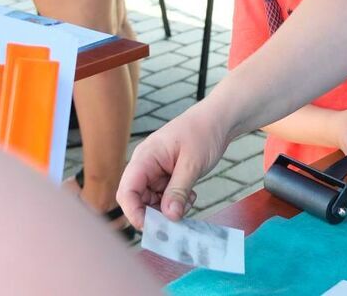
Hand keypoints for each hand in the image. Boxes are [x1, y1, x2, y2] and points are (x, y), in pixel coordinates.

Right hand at [116, 104, 228, 228]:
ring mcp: (155, 171)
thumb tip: (169, 217)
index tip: (151, 227)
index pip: (127, 190)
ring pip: (151, 201)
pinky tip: (190, 196)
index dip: (133, 212)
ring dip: (167, 209)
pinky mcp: (166, 176)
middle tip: (175, 221)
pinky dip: (175, 202)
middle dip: (154, 213)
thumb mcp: (192, 164)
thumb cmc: (204, 132)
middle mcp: (146, 165)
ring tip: (188, 202)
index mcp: (145, 157)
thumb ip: (178, 191)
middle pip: (137, 199)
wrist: (219, 120)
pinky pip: (164, 197)